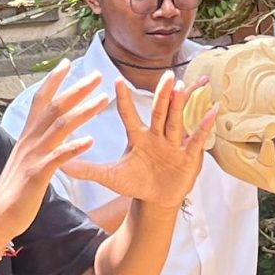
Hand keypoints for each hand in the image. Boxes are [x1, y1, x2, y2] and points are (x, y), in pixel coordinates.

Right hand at [0, 60, 107, 243]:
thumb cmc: (14, 191)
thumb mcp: (24, 161)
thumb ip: (35, 144)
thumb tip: (43, 132)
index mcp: (27, 136)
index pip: (40, 100)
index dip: (53, 80)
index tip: (68, 63)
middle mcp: (29, 141)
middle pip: (55, 107)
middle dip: (77, 89)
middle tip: (98, 75)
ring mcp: (32, 156)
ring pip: (59, 127)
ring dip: (83, 111)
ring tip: (104, 101)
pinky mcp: (36, 175)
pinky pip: (58, 158)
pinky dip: (74, 147)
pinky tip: (91, 141)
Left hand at [62, 72, 216, 208]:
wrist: (155, 199)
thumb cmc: (135, 183)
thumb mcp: (111, 177)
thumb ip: (88, 170)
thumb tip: (62, 164)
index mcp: (138, 137)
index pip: (129, 115)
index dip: (124, 100)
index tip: (116, 81)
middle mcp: (157, 135)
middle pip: (160, 112)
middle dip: (163, 94)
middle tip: (166, 75)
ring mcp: (174, 143)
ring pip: (177, 120)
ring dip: (181, 104)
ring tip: (184, 87)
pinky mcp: (188, 155)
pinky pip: (197, 138)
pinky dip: (204, 125)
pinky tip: (212, 110)